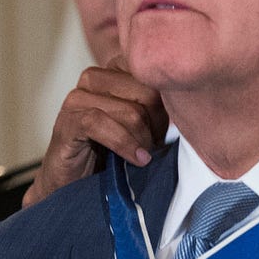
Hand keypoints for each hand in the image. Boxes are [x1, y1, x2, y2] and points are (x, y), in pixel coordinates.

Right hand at [22, 57, 167, 207]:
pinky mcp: (68, 121)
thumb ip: (159, 107)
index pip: (153, 72)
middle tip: (155, 144)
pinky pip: (102, 124)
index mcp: (114, 71)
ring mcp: (77, 98)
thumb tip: (190, 104)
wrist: (74, 186)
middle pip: (147, 91)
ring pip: (129, 110)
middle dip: (157, 123)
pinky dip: (125, 145)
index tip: (167, 127)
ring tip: (144, 154)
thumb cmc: (113, 154)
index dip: (167, 102)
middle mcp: (94, 78)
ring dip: (143, 139)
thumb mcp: (144, 124)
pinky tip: (136, 159)